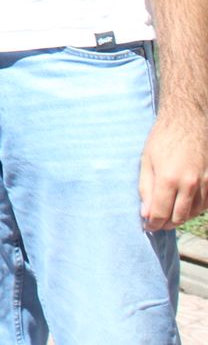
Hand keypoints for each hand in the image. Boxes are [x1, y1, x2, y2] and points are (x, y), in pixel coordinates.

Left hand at [139, 106, 207, 229]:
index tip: (147, 226)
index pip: (160, 213)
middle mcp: (189, 184)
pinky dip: (194, 209)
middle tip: (157, 223)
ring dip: (180, 218)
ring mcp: (205, 183)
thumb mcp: (146, 161)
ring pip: (194, 213)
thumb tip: (146, 214)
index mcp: (168, 179)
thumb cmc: (162, 138)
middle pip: (178, 217)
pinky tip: (185, 206)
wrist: (188, 121)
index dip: (152, 224)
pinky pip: (205, 204)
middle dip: (166, 224)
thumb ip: (146, 189)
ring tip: (169, 216)